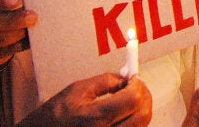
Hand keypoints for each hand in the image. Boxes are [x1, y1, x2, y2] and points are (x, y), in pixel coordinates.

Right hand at [18, 73, 151, 125]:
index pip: (132, 100)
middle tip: (137, 86)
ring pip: (141, 126)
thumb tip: (127, 77)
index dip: (138, 85)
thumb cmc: (55, 116)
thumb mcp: (77, 90)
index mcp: (95, 118)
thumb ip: (105, 81)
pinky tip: (124, 113)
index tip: (134, 77)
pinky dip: (134, 121)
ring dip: (140, 109)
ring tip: (129, 98)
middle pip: (142, 115)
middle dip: (144, 96)